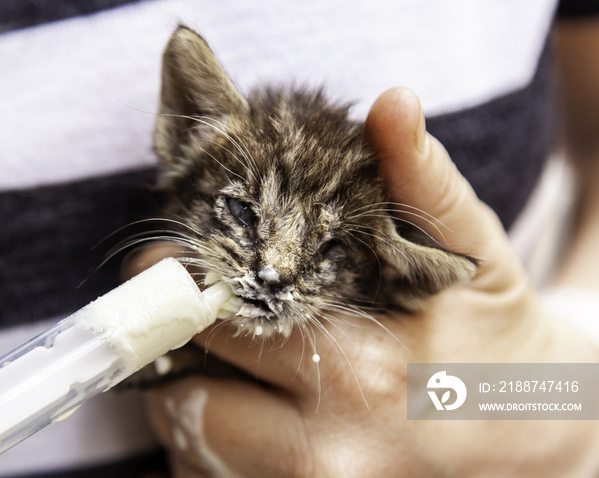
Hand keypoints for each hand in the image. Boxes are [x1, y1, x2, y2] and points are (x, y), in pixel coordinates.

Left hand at [125, 87, 598, 476]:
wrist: (535, 433)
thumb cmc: (493, 337)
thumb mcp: (471, 256)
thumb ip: (425, 182)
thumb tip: (391, 104)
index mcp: (362, 375)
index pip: (222, 329)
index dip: (181, 288)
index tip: (161, 264)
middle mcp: (330, 453)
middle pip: (193, 404)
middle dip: (182, 354)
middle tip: (199, 318)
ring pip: (196, 453)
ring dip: (194, 403)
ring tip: (230, 366)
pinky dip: (213, 449)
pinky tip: (254, 413)